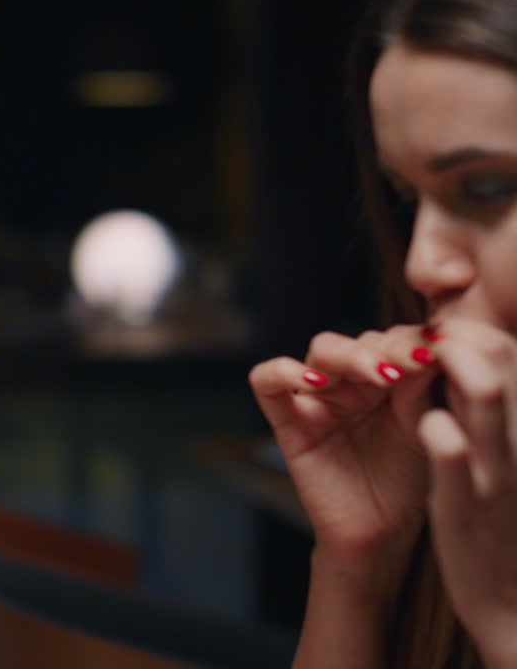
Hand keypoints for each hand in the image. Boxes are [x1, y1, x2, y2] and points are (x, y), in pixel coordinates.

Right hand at [249, 326, 437, 575]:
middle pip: (358, 339)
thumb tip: (430, 345)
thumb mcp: (423, 427)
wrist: (382, 534)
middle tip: (412, 363)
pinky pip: (266, 382)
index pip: (392, 340)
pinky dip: (283, 372)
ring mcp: (317, 399)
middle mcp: (350, 383)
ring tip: (379, 375)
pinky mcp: (288, 422)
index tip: (439, 353)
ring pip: (321, 350)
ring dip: (350, 355)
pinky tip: (314, 383)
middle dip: (387, 347)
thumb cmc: (407, 483)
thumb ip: (420, 388)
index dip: (413, 342)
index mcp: (386, 379)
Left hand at [418, 318, 516, 667]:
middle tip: (427, 344)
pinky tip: (424, 425)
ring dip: (453, 367)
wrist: (510, 601)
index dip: (475, 332)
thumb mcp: (504, 459)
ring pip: (484, 394)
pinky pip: (451, 448)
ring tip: (427, 363)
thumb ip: (488, 414)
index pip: (511, 353)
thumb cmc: (501, 520)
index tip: (444, 337)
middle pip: (499, 358)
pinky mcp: (464, 503)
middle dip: (459, 336)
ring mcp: (496, 471)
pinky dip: (436, 428)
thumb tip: (465, 364)